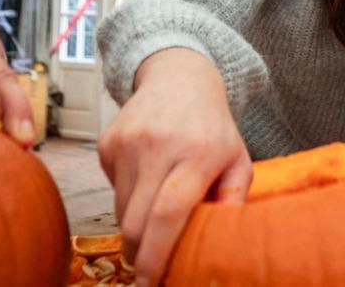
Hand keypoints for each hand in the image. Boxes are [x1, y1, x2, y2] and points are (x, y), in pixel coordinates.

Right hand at [98, 48, 251, 286]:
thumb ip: (234, 199)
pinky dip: (127, 198)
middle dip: (140, 254)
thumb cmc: (213, 129)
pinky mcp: (106, 143)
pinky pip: (112, 188)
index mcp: (197, 155)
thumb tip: (223, 244)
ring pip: (120, 210)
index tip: (151, 283)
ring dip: (135, 226)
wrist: (179, 79)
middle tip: (149, 270)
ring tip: (156, 217)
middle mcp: (158, 147)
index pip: (169, 214)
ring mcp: (127, 143)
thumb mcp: (238, 160)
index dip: (157, 255)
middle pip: (136, 220)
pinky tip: (146, 178)